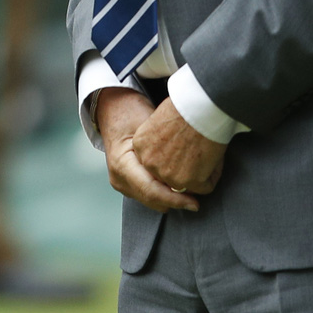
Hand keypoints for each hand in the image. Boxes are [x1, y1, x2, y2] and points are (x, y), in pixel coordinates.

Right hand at [93, 87, 200, 213]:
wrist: (114, 109)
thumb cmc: (132, 112)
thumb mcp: (150, 125)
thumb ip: (166, 149)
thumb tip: (194, 167)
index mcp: (122, 164)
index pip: (151, 191)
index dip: (175, 199)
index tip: (195, 203)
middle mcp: (119, 178)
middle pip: (153, 200)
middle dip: (176, 201)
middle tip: (198, 197)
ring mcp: (121, 183)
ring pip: (152, 201)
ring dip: (171, 198)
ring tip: (190, 189)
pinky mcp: (127, 184)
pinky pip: (150, 196)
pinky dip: (165, 193)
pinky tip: (177, 183)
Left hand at [131, 98, 226, 196]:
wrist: (199, 107)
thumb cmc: (185, 106)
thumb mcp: (158, 120)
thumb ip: (158, 139)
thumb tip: (170, 149)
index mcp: (140, 146)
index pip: (154, 163)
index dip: (172, 158)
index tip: (183, 149)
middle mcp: (149, 163)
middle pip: (168, 176)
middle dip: (184, 170)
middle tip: (197, 154)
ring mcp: (168, 175)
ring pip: (187, 184)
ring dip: (200, 173)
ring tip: (207, 152)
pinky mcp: (188, 181)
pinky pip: (205, 186)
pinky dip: (214, 174)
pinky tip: (215, 156)